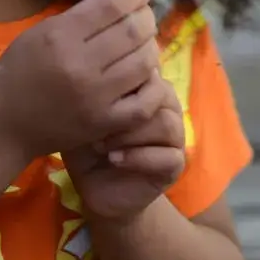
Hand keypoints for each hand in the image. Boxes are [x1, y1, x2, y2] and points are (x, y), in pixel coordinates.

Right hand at [0, 0, 160, 161]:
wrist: (4, 124)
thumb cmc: (19, 71)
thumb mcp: (40, 33)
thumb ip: (79, 17)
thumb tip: (122, 1)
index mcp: (60, 36)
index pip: (111, 7)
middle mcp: (80, 65)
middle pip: (133, 32)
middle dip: (146, 18)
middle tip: (146, 16)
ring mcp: (95, 97)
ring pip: (144, 63)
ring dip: (151, 48)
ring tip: (145, 43)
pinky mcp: (104, 123)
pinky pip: (145, 101)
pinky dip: (152, 84)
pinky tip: (147, 75)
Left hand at [64, 71, 185, 221]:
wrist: (97, 187)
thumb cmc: (89, 145)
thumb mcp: (85, 115)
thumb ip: (95, 93)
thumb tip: (95, 71)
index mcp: (150, 91)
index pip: (148, 71)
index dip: (123, 84)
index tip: (94, 99)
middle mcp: (167, 109)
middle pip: (159, 95)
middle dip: (125, 109)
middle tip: (95, 124)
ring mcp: (175, 138)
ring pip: (165, 123)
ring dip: (129, 134)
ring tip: (102, 144)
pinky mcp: (174, 166)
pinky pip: (167, 156)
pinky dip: (138, 157)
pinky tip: (114, 159)